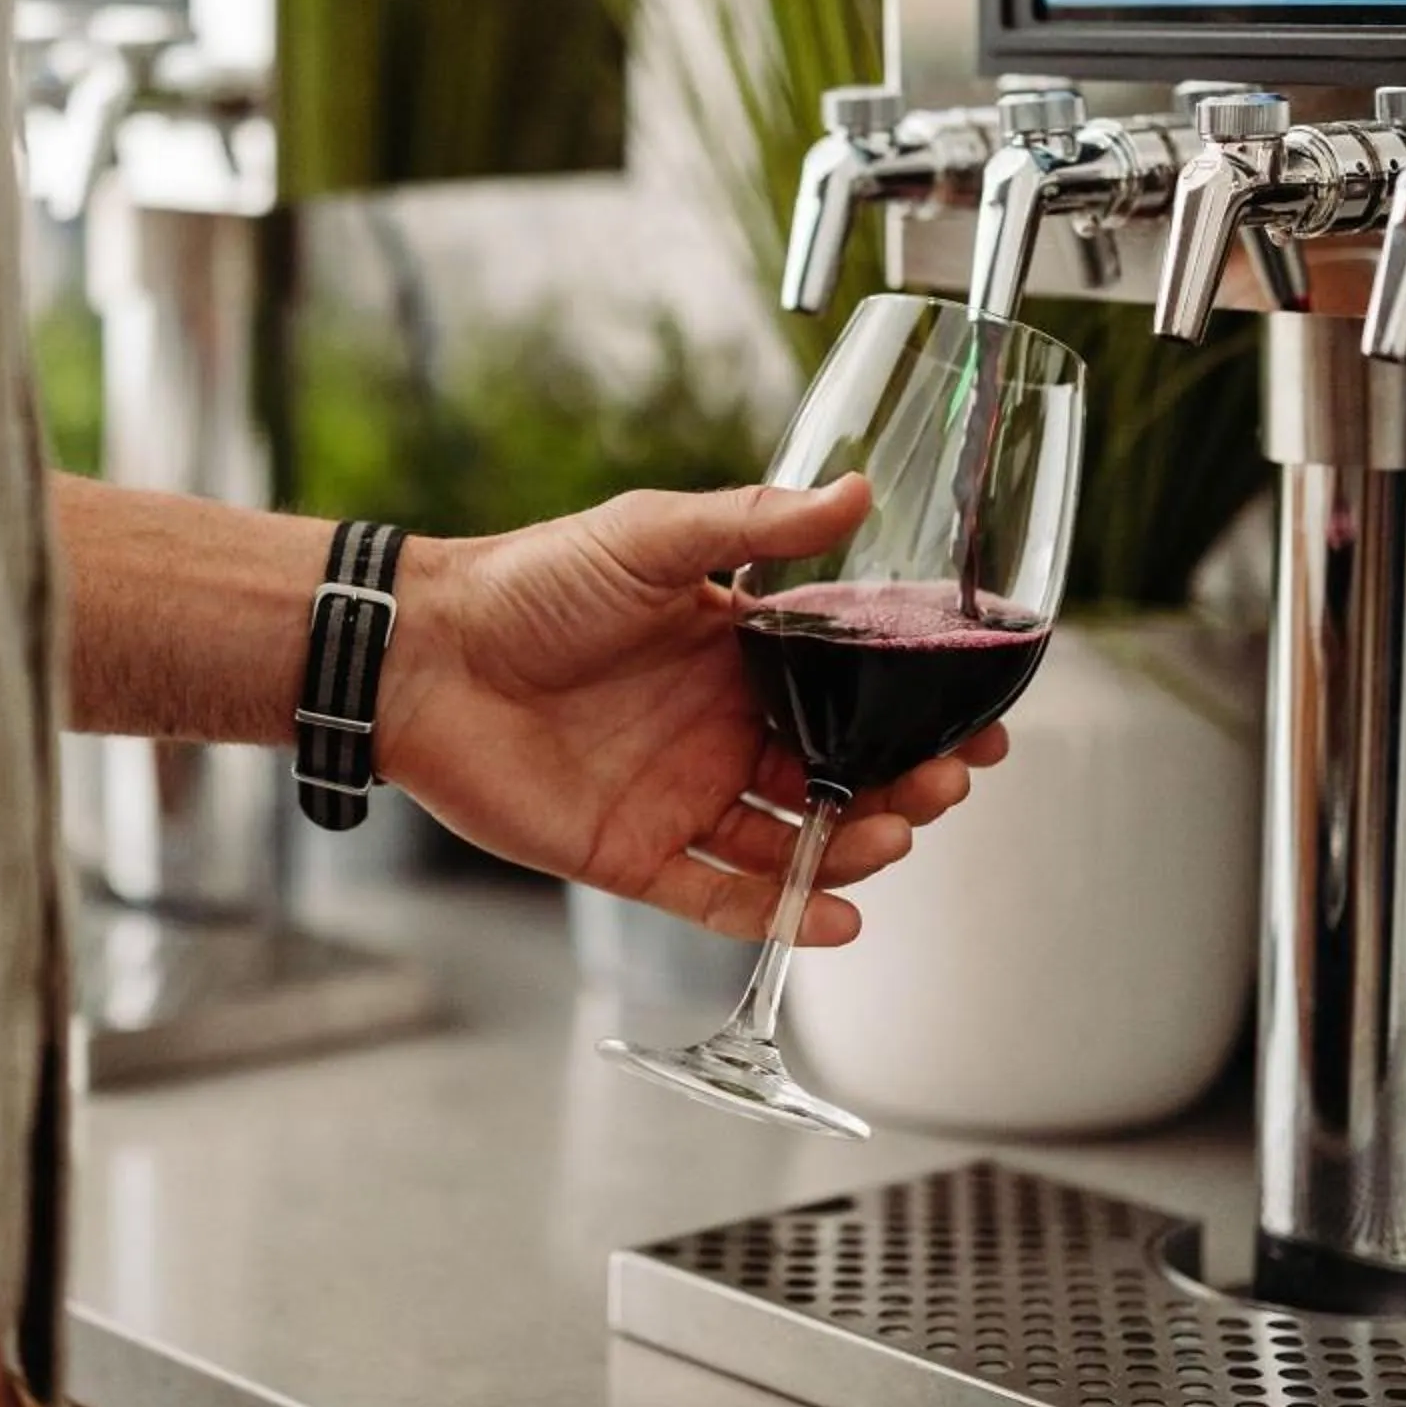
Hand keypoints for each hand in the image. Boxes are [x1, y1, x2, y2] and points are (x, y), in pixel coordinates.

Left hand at [373, 478, 1002, 944]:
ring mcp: (680, 795)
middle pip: (839, 775)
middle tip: (945, 783)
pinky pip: (721, 898)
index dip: (915, 714)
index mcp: (737, 654)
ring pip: (794, 841)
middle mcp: (719, 728)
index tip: (980, 724)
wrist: (424, 653)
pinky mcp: (633, 854)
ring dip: (854, 848)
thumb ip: (758, 523)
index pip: (851, 692)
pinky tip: (836, 917)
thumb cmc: (529, 583)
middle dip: (903, 786)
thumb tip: (860, 489)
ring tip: (891, 838)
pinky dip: (779, 915)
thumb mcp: (652, 537)